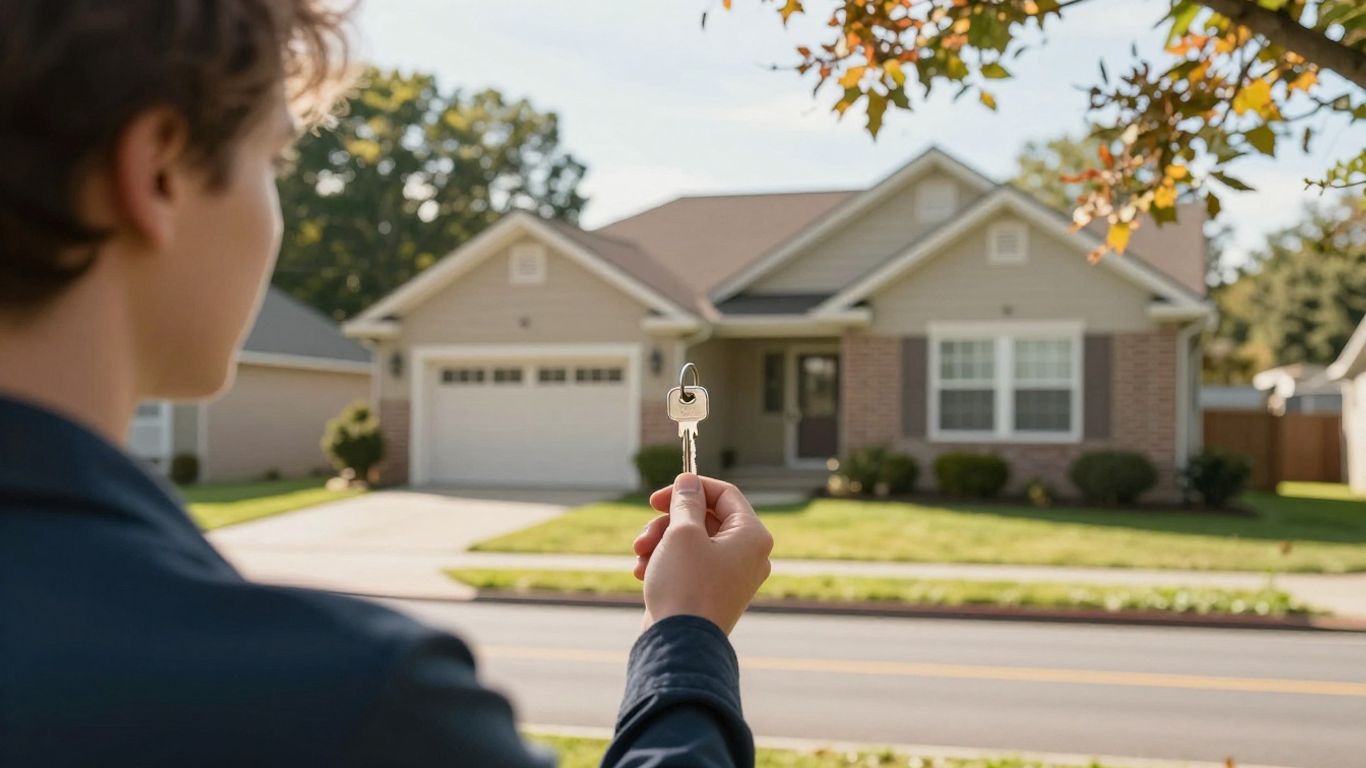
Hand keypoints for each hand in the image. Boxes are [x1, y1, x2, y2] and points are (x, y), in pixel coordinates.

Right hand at [632, 474, 772, 633]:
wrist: (680, 645)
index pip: (724, 494)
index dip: (690, 488)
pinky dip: (666, 562)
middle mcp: (749, 555)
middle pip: (705, 519)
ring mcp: (732, 576)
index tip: (658, 498)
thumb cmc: (685, 585)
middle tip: (644, 535)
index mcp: (752, 536)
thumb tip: (689, 482)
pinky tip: (643, 572)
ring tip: (640, 557)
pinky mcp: (713, 592)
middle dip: (668, 523)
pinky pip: (690, 564)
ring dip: (661, 543)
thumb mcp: (682, 533)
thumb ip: (686, 502)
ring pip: (693, 541)